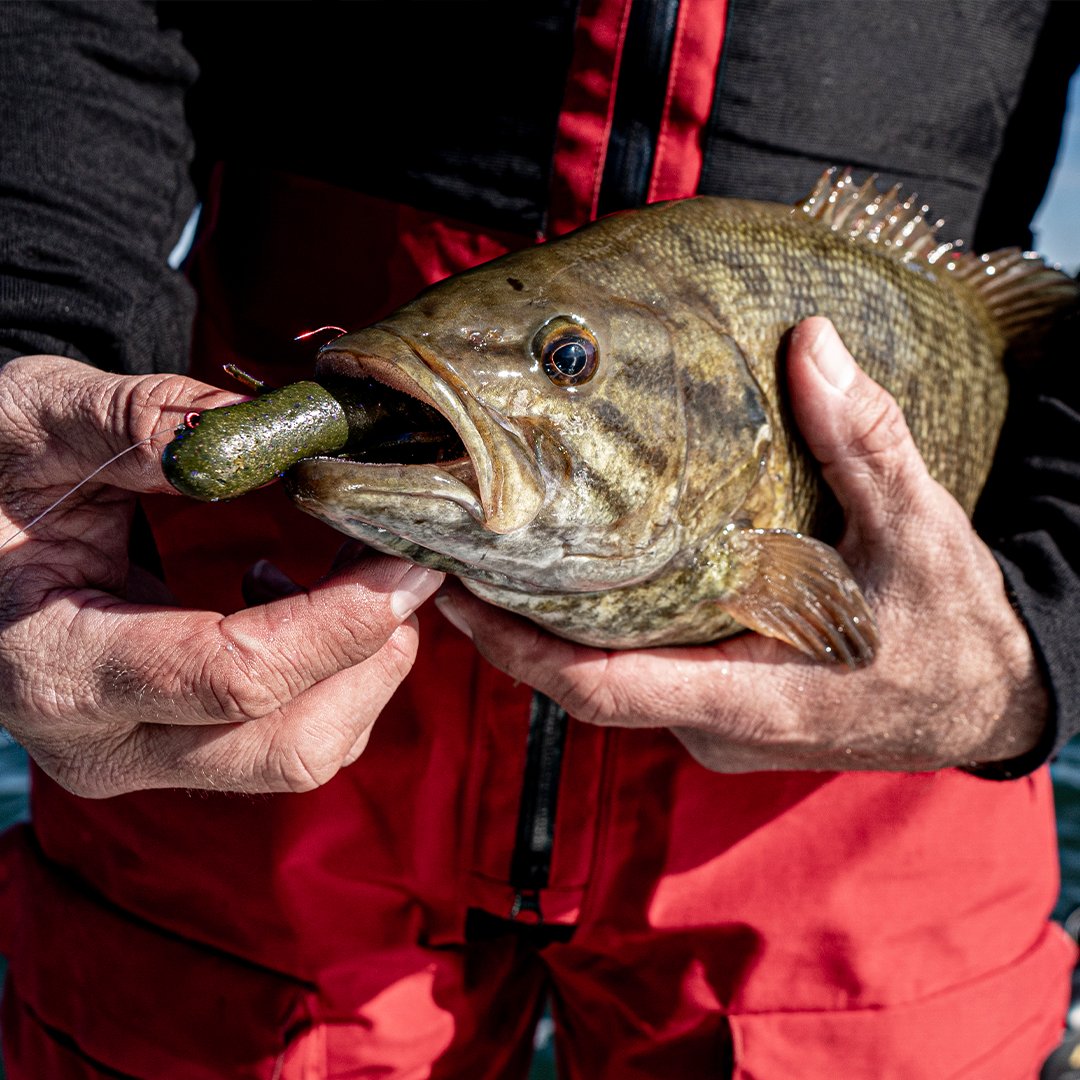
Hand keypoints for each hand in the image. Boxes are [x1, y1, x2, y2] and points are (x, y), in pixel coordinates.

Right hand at [0, 355, 441, 795]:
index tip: (408, 560)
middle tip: (403, 565)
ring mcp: (144, 754)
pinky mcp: (177, 748)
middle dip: (372, 657)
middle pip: (288, 747)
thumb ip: (136, 420)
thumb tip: (260, 433)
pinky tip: (289, 592)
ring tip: (350, 571)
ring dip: (363, 665)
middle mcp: (103, 740)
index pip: (236, 676)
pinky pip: (290, 737)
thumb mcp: (31, 419)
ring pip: (303, 753)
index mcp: (55, 666)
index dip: (342, 623)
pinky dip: (333, 673)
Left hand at [434, 318, 1047, 772]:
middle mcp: (719, 728)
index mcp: (754, 698)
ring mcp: (717, 729)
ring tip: (492, 559)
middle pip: (583, 687)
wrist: (990, 699)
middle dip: (510, 633)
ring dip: (547, 633)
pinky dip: (595, 638)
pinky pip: (640, 680)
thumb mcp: (921, 533)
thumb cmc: (956, 632)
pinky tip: (572, 582)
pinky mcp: (723, 716)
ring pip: (608, 684)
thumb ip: (863, 442)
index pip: (605, 691)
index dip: (520, 652)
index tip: (456, 597)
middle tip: (451, 556)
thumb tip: (812, 344)